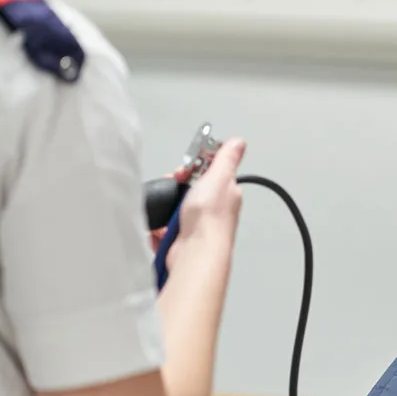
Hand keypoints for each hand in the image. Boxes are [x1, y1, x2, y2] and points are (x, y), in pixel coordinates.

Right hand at [166, 138, 246, 263]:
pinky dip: (157, 230)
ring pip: (172, 211)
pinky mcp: (181, 241)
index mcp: (226, 194)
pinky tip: (159, 230)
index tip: (182, 171)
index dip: (191, 169)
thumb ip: (226, 159)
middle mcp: (214, 210)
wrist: (196, 253)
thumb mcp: (219, 178)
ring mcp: (197, 227)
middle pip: (186, 191)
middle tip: (169, 190)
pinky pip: (162, 230)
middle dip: (172, 189)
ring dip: (163, 211)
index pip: (206, 174)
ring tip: (162, 214)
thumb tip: (239, 142)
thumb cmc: (209, 216)